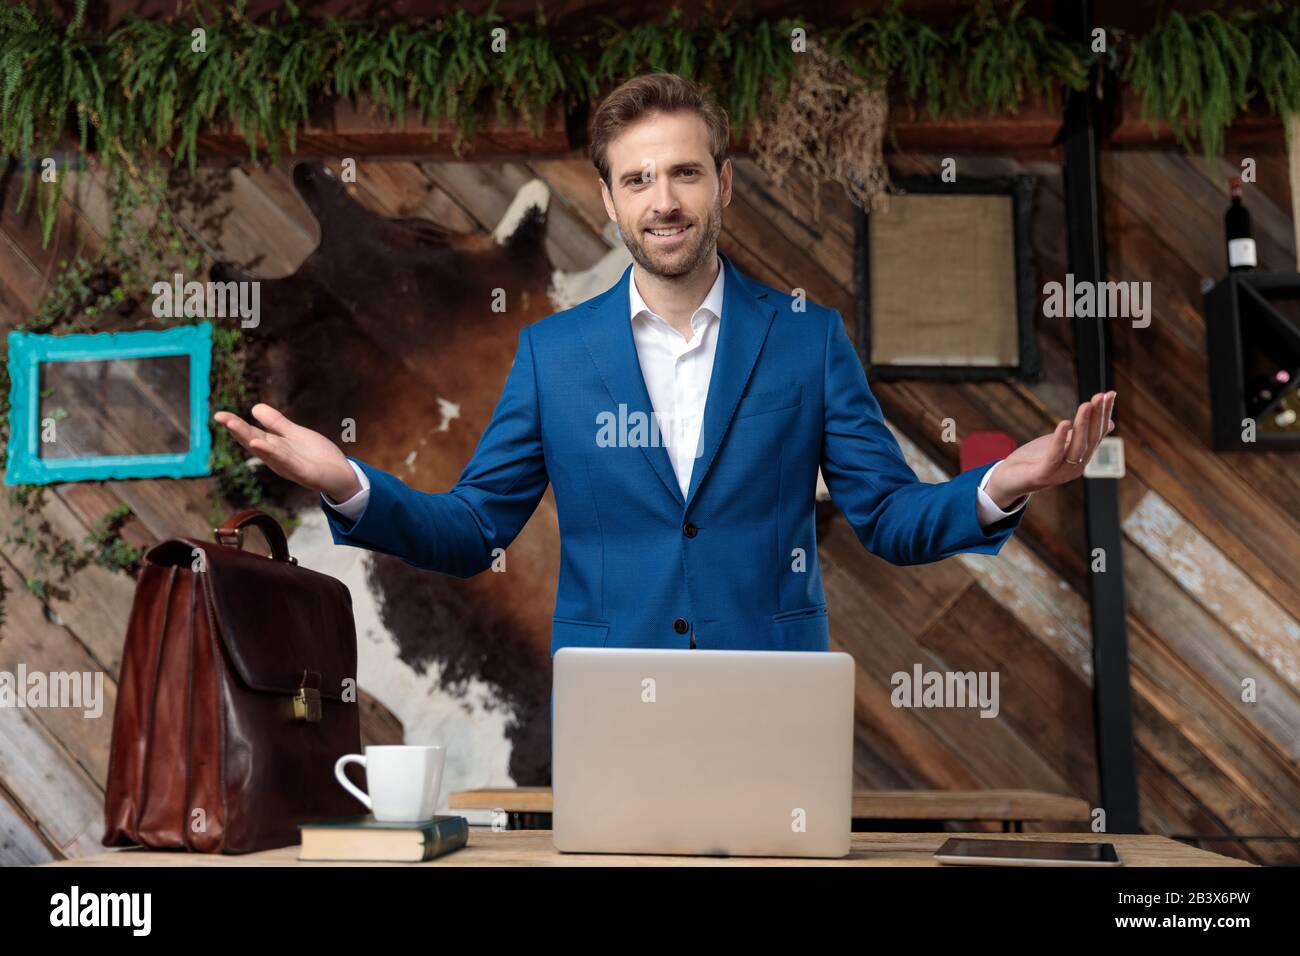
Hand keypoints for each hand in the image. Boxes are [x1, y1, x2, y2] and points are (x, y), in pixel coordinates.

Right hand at [213, 403, 360, 501]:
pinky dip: (272, 453)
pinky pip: (286, 461)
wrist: (341, 474)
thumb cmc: (316, 456)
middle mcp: (276, 458)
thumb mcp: (294, 434)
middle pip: (253, 442)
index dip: (235, 424)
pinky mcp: (303, 473)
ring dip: (250, 439)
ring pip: (266, 451)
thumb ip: (276, 423)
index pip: (251, 434)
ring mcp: (288, 466)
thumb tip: (254, 407)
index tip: (219, 414)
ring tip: (234, 426)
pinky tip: (260, 443)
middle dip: (237, 430)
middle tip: (219, 417)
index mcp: (273, 447)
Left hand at [984, 391, 1116, 508]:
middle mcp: (1076, 466)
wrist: (1009, 480)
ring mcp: (1061, 472)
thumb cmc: (1036, 459)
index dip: (1104, 414)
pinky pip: (1054, 456)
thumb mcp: (1062, 442)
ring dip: (1082, 425)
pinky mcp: (1043, 475)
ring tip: (1086, 405)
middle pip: (1091, 439)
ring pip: (1077, 447)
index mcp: (1082, 457)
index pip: (1098, 433)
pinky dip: (1059, 440)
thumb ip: (1082, 433)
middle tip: (1100, 396)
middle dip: (1096, 417)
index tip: (1110, 393)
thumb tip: (1110, 422)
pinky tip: (1064, 423)